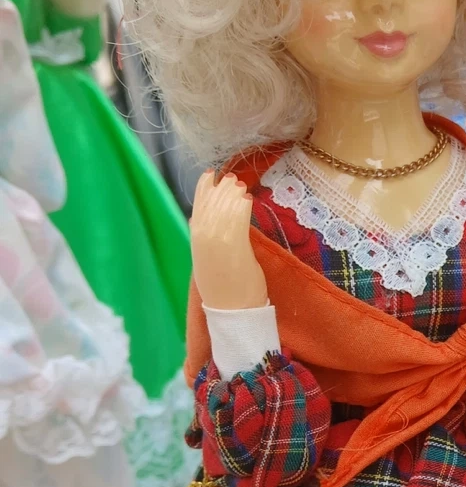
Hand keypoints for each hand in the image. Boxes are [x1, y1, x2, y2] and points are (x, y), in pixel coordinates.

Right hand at [190, 170, 266, 310]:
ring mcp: (218, 241)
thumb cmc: (225, 288)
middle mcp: (203, 238)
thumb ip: (206, 239)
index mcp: (196, 241)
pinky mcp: (235, 246)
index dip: (204, 189)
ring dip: (233, 195)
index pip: (197, 207)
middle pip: (212, 204)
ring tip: (240, 187)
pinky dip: (243, 206)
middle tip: (232, 179)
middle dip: (221, 189)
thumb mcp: (207, 260)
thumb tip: (204, 220)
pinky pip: (238, 219)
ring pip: (224, 209)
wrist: (232, 311)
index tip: (210, 175)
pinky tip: (248, 199)